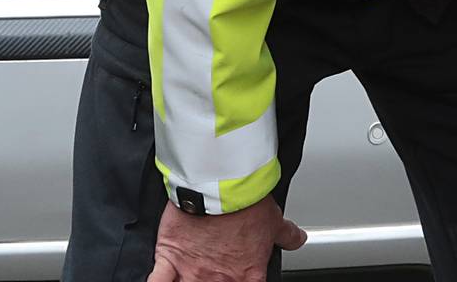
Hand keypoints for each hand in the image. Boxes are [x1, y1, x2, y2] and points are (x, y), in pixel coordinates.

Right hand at [151, 198, 306, 281]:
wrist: (218, 185)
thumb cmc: (245, 202)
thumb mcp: (273, 221)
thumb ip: (286, 235)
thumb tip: (297, 239)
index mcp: (247, 274)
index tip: (239, 280)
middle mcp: (219, 278)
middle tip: (212, 276)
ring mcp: (192, 271)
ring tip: (189, 279)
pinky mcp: (170, 257)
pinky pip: (158, 280)